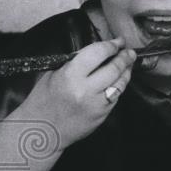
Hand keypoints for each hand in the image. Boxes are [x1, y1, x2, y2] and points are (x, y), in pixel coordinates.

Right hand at [20, 37, 135, 145]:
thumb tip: (96, 53)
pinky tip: (119, 81)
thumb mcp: (53, 74)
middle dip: (124, 57)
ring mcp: (95, 104)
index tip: (117, 41)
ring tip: (129, 63)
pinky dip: (119, 86)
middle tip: (129, 51)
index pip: (98, 53)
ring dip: (127, 71)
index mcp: (70, 75)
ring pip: (120, 83)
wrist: (41, 129)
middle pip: (114, 68)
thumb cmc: (43, 100)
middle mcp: (85, 89)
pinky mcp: (101, 115)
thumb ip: (74, 63)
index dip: (111, 45)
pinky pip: (116, 97)